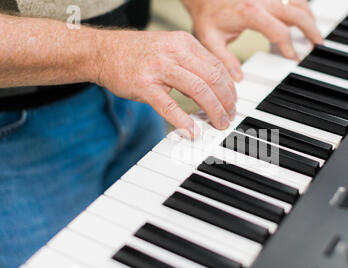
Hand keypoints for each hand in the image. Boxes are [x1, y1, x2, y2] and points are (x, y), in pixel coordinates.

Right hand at [95, 30, 236, 137]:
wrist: (103, 52)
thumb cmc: (138, 54)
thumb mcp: (170, 49)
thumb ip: (192, 64)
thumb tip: (214, 88)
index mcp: (184, 43)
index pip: (217, 66)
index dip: (229, 88)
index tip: (232, 102)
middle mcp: (175, 52)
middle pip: (212, 78)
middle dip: (226, 101)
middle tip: (228, 117)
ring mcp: (159, 68)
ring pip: (198, 89)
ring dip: (213, 110)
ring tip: (218, 123)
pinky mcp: (144, 85)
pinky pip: (169, 105)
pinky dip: (183, 120)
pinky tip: (192, 131)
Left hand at [182, 0, 322, 80]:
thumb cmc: (207, 12)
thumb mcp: (210, 38)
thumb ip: (225, 60)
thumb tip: (238, 78)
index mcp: (251, 12)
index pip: (280, 31)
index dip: (289, 46)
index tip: (292, 58)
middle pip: (297, 13)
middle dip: (310, 30)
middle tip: (317, 44)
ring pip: (298, 2)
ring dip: (308, 16)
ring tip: (313, 32)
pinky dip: (300, 6)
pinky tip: (302, 16)